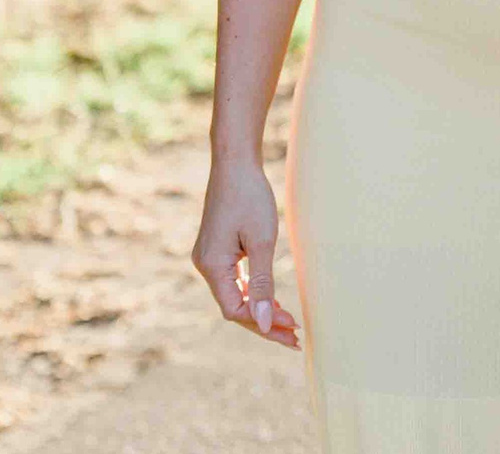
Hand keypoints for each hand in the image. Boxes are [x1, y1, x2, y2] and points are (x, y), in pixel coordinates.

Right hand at [191, 158, 299, 349]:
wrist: (235, 163)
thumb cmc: (250, 197)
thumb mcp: (261, 241)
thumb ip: (262, 284)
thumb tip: (263, 322)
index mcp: (211, 266)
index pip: (234, 311)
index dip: (262, 324)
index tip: (291, 329)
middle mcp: (205, 265)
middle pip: (234, 307)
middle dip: (263, 323)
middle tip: (294, 337)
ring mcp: (209, 258)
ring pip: (235, 296)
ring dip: (260, 310)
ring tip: (288, 323)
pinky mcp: (217, 250)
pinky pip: (234, 281)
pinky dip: (253, 293)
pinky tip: (272, 301)